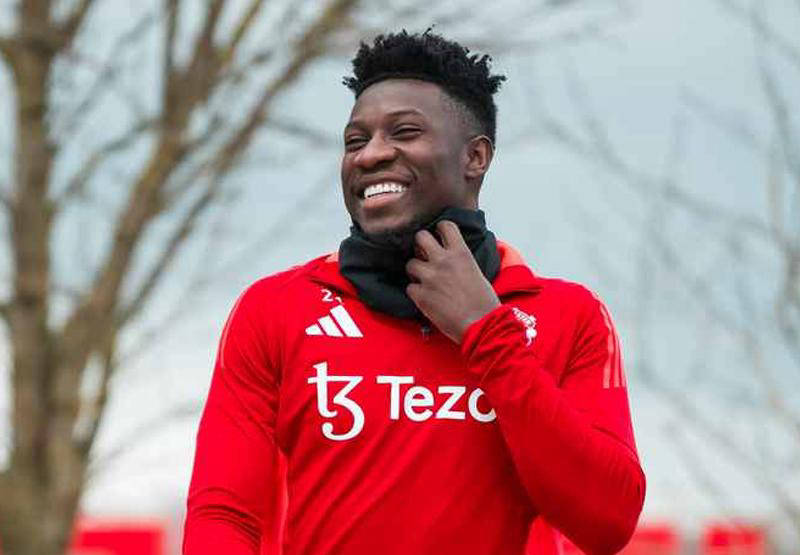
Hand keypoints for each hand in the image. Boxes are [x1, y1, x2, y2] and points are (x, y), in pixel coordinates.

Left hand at [406, 220, 499, 342]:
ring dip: (416, 271)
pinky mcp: (421, 296)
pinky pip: (409, 288)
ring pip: (410, 263)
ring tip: (424, 280)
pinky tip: (425, 297)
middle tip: (425, 255)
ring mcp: (430, 278)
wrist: (482, 325)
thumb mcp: (477, 272)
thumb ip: (461, 261)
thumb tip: (452, 256)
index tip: (439, 236)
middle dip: (420, 245)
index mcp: (461, 253)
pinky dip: (415, 292)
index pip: (444, 226)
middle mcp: (443, 261)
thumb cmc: (484, 303)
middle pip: (420, 237)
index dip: (439, 230)